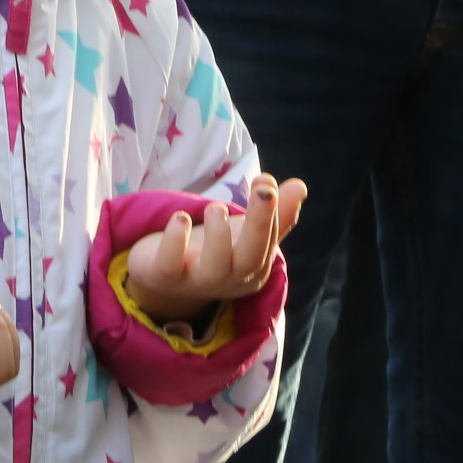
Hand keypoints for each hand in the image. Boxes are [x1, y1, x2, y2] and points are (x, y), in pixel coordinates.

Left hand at [123, 175, 301, 324]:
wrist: (165, 278)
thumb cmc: (213, 251)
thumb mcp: (243, 233)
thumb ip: (273, 214)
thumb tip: (299, 185)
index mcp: (251, 268)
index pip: (267, 241)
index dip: (270, 212)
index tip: (266, 181)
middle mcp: (227, 278)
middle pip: (249, 258)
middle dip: (259, 223)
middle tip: (264, 190)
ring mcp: (195, 281)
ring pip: (213, 268)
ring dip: (219, 235)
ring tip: (217, 206)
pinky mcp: (163, 276)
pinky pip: (169, 267)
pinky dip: (175, 243)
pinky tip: (181, 218)